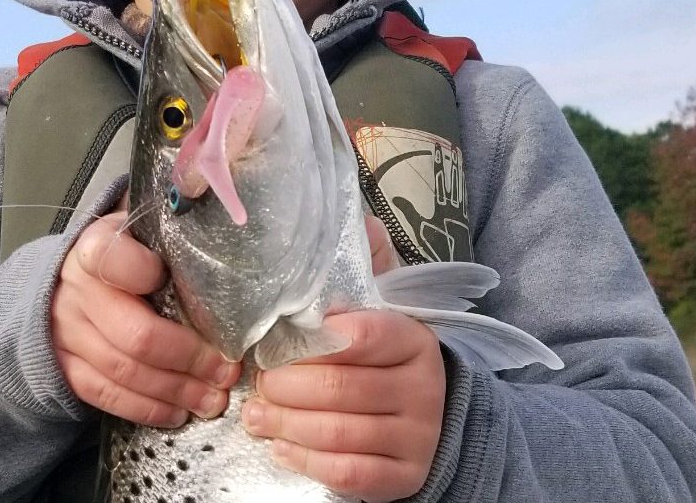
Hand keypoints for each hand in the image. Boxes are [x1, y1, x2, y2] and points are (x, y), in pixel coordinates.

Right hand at [51, 211, 240, 426]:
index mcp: (96, 248)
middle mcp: (77, 291)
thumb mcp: (138, 230)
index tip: (196, 293)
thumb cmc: (119, 258)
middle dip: (189, 358)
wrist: (60, 287)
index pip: (115, 259)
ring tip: (214, 397)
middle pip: (136, 334)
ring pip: (125, 371)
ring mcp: (67, 333)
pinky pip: (107, 396)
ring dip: (176, 390)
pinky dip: (147, 408)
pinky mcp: (66, 368)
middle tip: (227, 369)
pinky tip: (179, 411)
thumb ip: (169, 223)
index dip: (149, 276)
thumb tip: (217, 198)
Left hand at [241, 214, 443, 501]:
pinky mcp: (404, 477)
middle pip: (340, 388)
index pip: (368, 334)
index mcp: (415, 339)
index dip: (321, 338)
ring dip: (285, 424)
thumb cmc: (390, 358)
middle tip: (259, 381)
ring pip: (338, 433)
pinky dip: (305, 459)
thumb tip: (358, 219)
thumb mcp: (386, 309)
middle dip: (285, 386)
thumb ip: (369, 267)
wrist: (439, 419)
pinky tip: (281, 446)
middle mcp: (422, 388)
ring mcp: (417, 436)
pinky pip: (347, 473)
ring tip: (256, 415)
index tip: (283, 339)